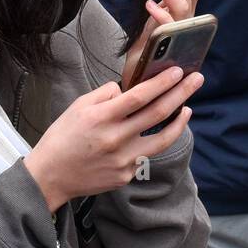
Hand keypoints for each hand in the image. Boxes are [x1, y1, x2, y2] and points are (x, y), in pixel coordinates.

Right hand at [23, 67, 203, 212]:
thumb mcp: (78, 106)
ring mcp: (124, 161)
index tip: (177, 71)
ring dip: (179, 122)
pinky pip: (145, 156)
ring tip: (188, 108)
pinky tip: (159, 133)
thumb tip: (127, 89)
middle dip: (180, 93)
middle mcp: (116, 139)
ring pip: (162, 140)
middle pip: (157, 113)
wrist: (50, 176)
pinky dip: (154, 142)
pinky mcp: (126, 176)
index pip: (140, 96)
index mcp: (102, 117)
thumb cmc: (63, 137)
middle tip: (196, 80)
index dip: (162, 82)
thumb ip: (105, 94)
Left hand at [121, 0, 202, 90]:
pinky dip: (161, 14)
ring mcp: (180, 35)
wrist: (140, 81)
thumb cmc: (147, 50)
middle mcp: (188, 23)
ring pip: (181, 3)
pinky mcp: (169, 49)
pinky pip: (170, 28)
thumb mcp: (153, 19)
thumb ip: (160, 0)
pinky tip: (147, 4)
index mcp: (185, 13)